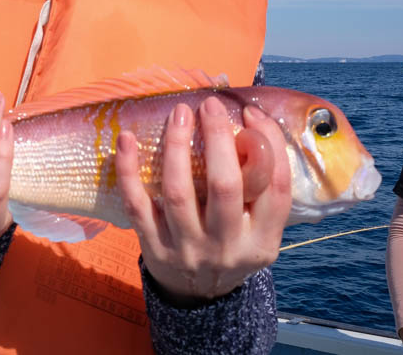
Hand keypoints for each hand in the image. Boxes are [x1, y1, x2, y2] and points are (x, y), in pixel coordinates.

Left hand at [115, 97, 290, 305]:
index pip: (276, 188)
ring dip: (175, 147)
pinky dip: (128, 171)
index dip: (268, 144)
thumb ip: (261, 189)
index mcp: (262, 240)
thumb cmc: (231, 245)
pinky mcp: (153, 248)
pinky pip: (137, 205)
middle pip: (226, 186)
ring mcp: (188, 249)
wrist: (199, 297)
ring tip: (178, 114)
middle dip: (218, 139)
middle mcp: (227, 247)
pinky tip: (126, 140)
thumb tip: (252, 123)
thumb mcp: (258, 229)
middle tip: (210, 105)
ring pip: (179, 192)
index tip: (250, 112)